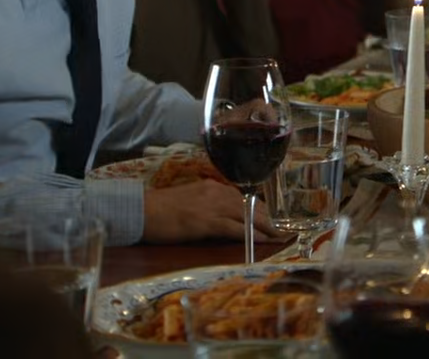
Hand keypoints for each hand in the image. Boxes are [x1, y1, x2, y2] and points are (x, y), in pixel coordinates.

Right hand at [141, 180, 287, 243]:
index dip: (261, 210)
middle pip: (251, 206)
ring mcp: (212, 207)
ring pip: (247, 216)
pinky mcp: (206, 222)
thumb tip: (223, 215)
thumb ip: (208, 204)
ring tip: (281, 236)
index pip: (244, 198)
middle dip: (269, 219)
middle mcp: (216, 193)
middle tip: (285, 229)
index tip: (273, 219)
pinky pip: (235, 228)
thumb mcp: (189, 200)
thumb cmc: (161, 209)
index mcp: (212, 187)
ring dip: (267, 227)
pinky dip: (251, 234)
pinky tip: (263, 240)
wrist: (142, 210)